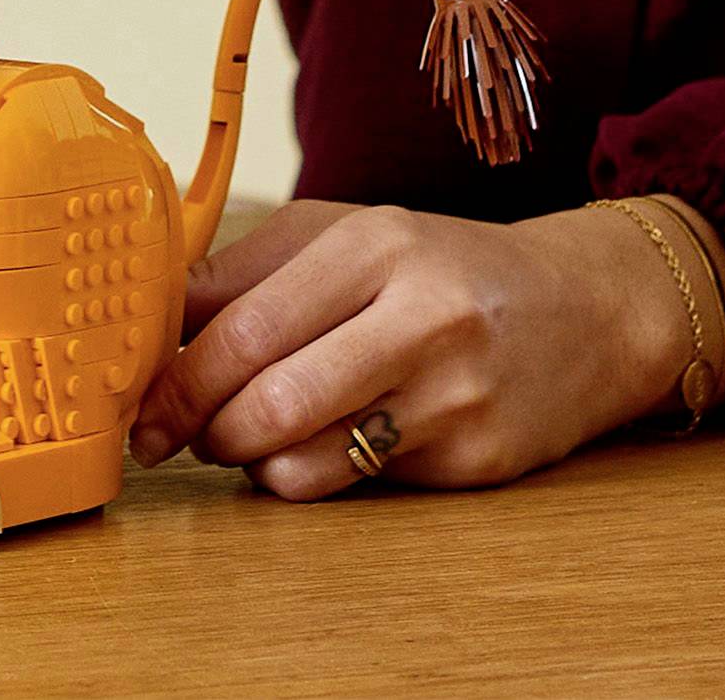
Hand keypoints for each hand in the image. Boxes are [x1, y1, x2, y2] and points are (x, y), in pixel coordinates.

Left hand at [126, 197, 702, 499]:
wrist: (584, 309)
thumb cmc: (444, 270)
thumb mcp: (351, 236)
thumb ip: (250, 270)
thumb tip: (153, 318)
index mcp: (376, 245)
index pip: (242, 326)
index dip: (174, 378)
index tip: (140, 405)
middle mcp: (420, 315)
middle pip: (265, 399)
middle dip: (200, 429)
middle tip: (179, 435)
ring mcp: (453, 394)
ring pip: (302, 460)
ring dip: (251, 460)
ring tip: (252, 435)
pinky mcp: (475, 459)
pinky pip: (355, 488)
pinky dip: (314, 476)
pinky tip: (324, 444)